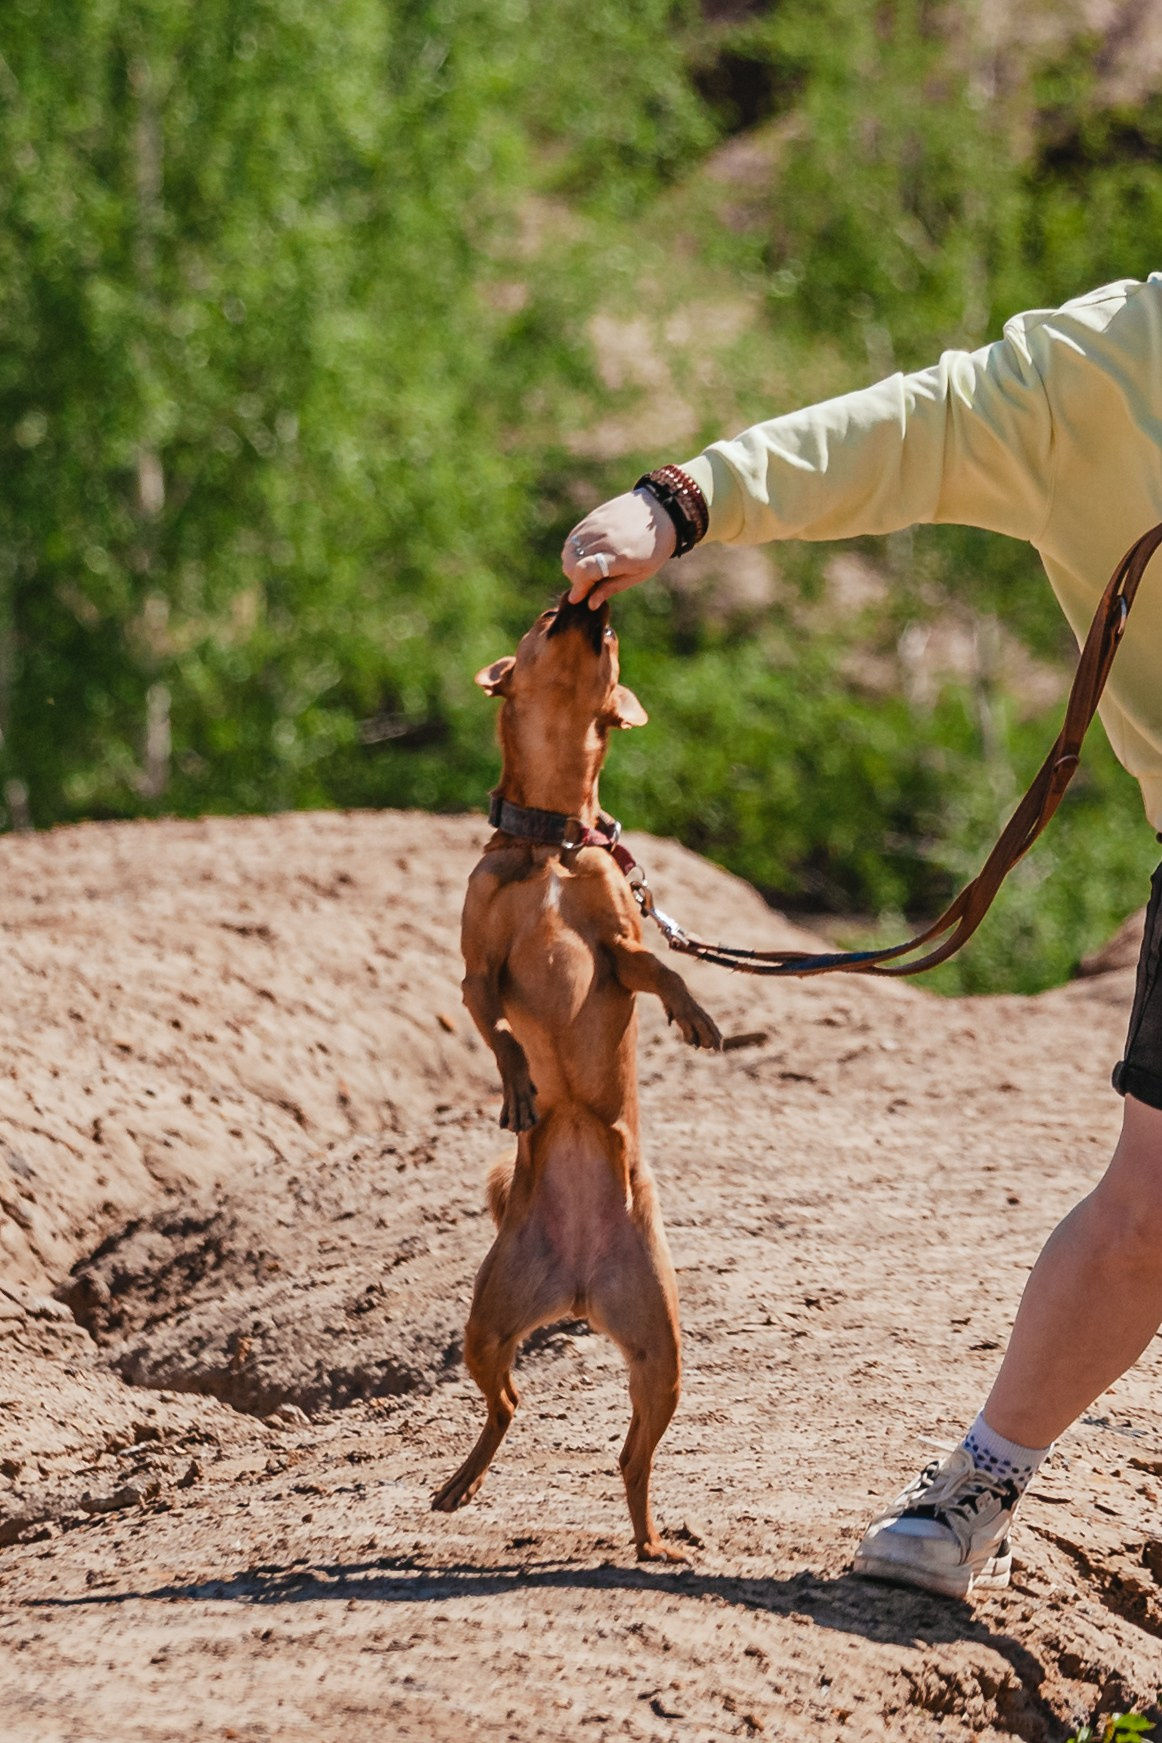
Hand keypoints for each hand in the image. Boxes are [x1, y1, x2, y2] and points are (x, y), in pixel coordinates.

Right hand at [561, 489, 675, 607]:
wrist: (660, 512)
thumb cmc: (654, 548)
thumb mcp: (640, 574)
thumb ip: (612, 588)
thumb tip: (590, 604)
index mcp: (620, 556)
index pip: (584, 571)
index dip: (578, 588)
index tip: (577, 599)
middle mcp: (604, 539)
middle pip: (571, 563)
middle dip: (576, 579)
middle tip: (591, 583)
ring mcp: (596, 525)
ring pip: (568, 551)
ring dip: (573, 564)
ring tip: (590, 568)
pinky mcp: (592, 517)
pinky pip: (572, 538)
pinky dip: (574, 550)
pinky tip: (588, 554)